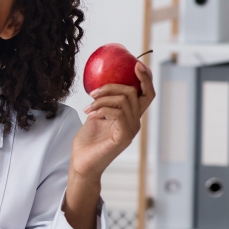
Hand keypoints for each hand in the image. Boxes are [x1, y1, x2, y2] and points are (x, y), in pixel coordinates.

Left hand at [74, 62, 155, 180]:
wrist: (81, 164)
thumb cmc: (87, 143)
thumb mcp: (95, 116)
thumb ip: (103, 102)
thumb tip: (101, 85)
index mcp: (130, 117)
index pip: (147, 94)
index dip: (146, 78)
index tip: (137, 64)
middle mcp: (134, 123)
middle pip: (134, 92)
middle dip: (113, 86)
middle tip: (93, 92)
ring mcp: (130, 130)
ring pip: (124, 100)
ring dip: (102, 100)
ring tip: (87, 107)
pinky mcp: (123, 137)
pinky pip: (117, 113)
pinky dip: (101, 109)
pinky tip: (90, 114)